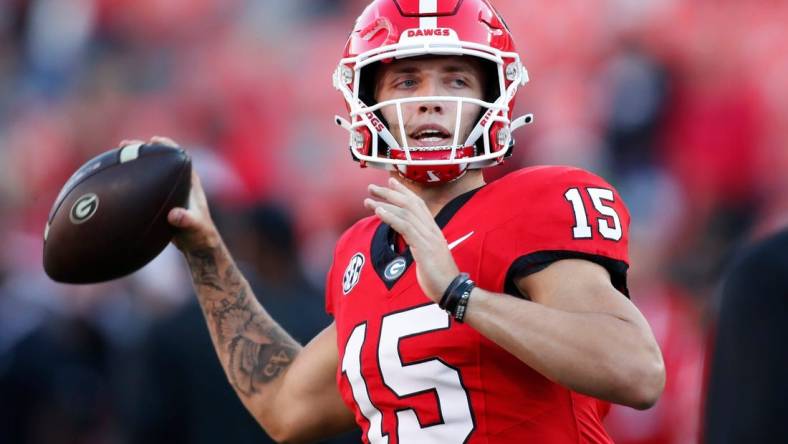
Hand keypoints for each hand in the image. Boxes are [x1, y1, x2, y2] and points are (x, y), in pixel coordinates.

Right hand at [118, 136, 220, 252]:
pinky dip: (132, 180)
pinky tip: (116, 179)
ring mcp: (168, 191)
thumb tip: (174, 215)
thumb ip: (187, 220)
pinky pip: (144, 185)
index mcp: (190, 182)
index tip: (154, 140)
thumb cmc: (200, 234)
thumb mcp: (195, 226)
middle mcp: (179, 183)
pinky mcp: (160, 200)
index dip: (167, 146)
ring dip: (135, 162)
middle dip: (144, 150)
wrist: (197, 245)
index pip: (179, 157)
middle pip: (160, 160)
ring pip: (150, 172)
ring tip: (116, 155)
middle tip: (125, 145)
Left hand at [364, 177, 458, 301]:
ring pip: (406, 212)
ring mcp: (429, 236)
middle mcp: (432, 229)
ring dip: (385, 203)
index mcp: (433, 230)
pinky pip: (405, 226)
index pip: (418, 203)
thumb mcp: (428, 256)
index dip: (404, 191)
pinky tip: (379, 211)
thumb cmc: (439, 277)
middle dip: (390, 193)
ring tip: (368, 200)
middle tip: (371, 187)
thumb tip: (409, 240)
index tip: (390, 182)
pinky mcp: (424, 246)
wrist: (452, 290)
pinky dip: (391, 216)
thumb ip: (419, 244)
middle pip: (410, 203)